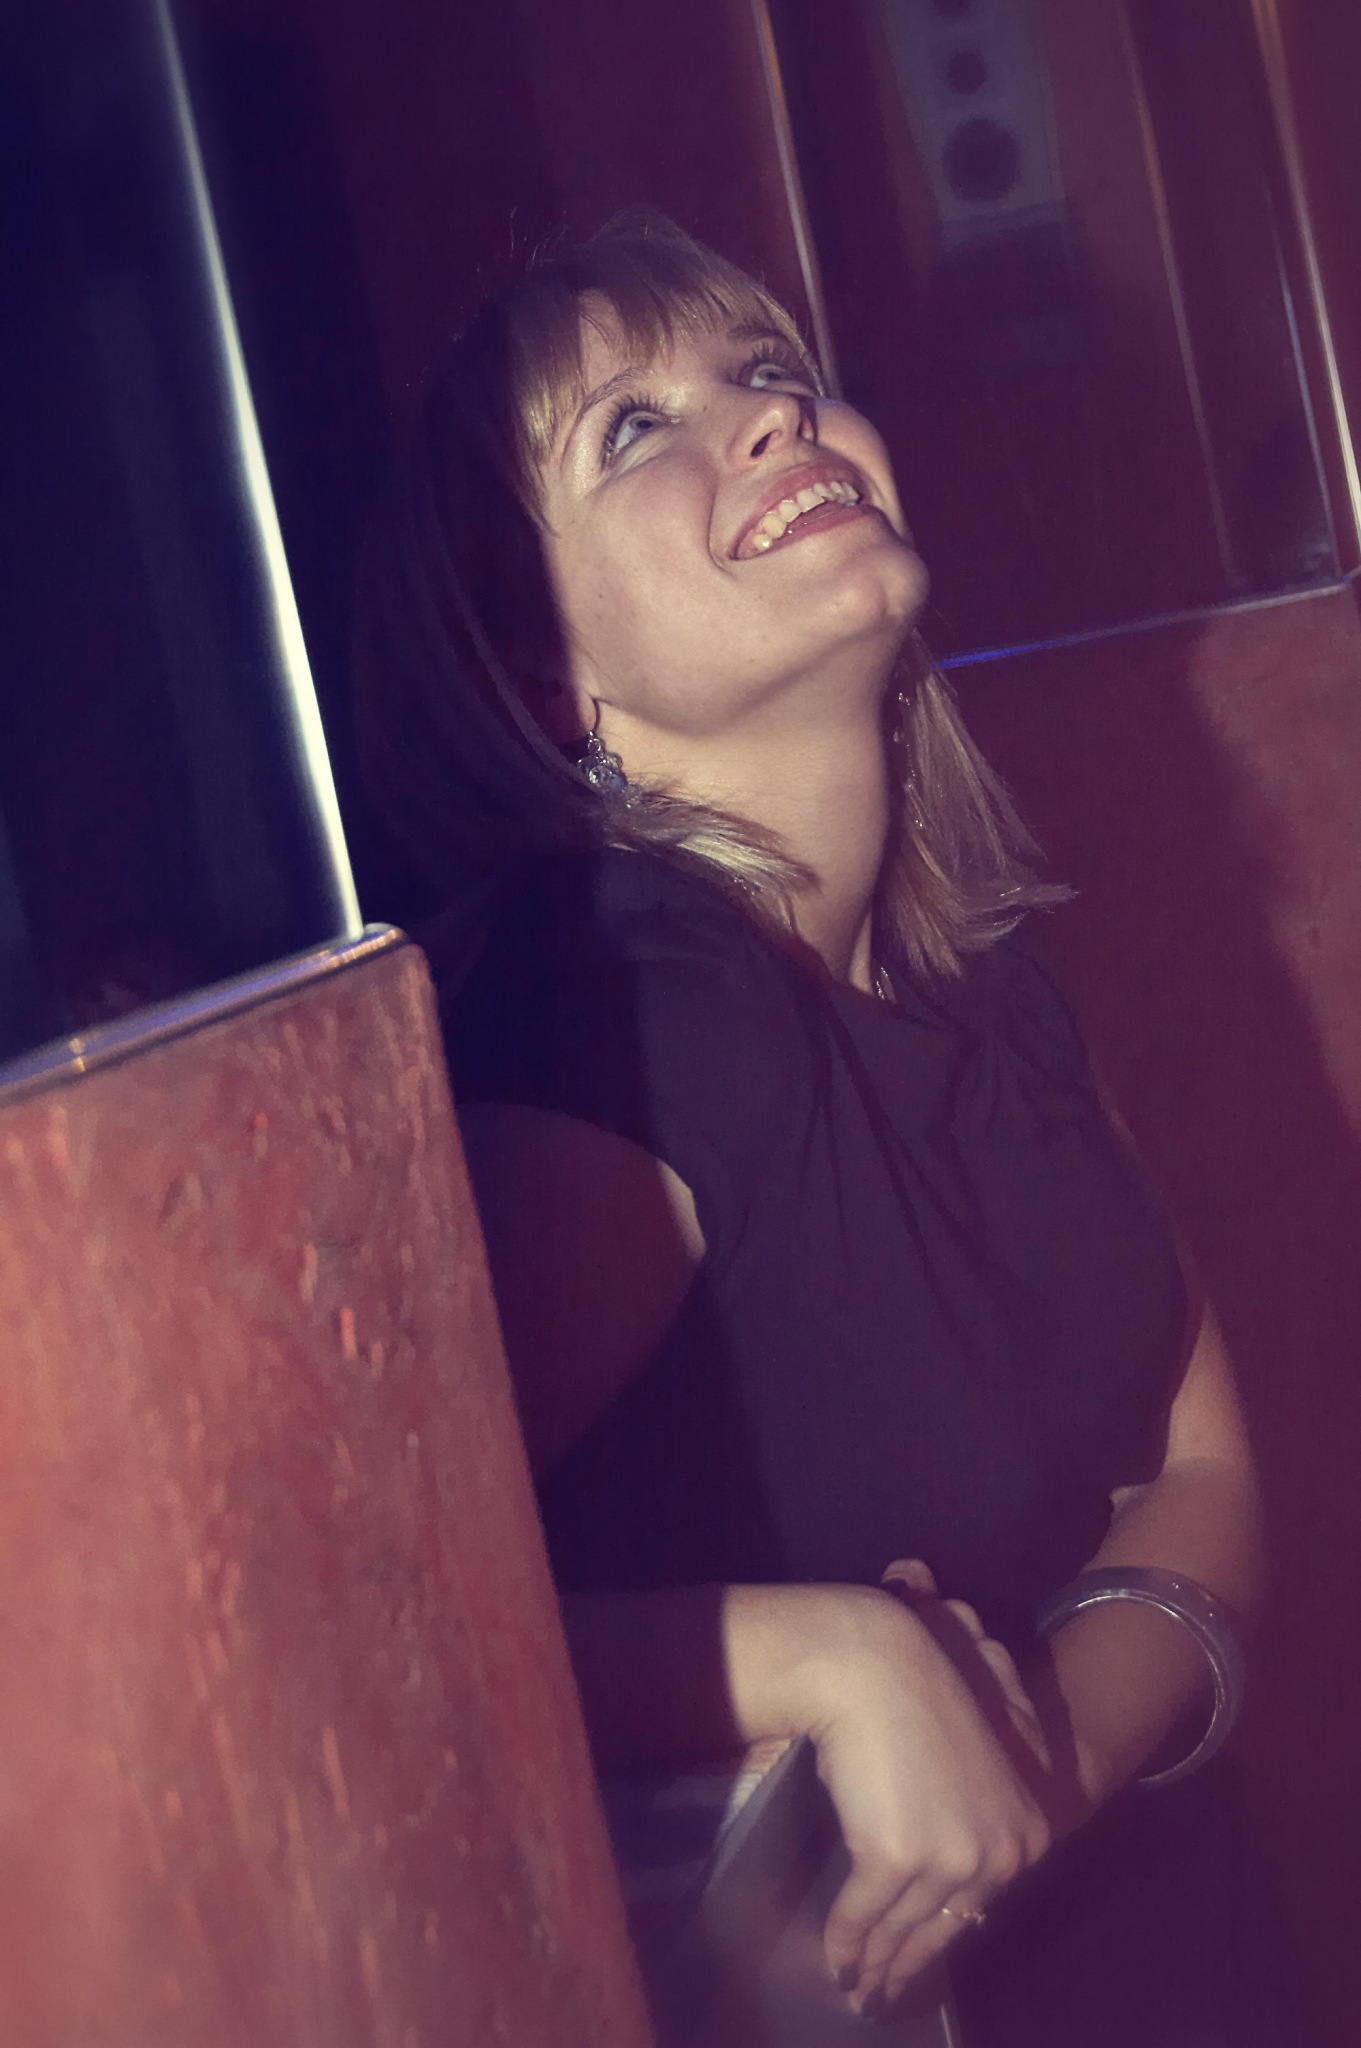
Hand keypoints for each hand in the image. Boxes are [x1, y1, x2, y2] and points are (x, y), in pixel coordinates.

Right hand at [799, 1580, 1051, 2016]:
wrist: (872, 1665)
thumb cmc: (918, 1695)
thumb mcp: (974, 1756)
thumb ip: (977, 1813)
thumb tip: (958, 1877)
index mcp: (1026, 1832)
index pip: (979, 1903)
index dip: (941, 1934)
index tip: (917, 1957)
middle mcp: (998, 1853)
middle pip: (944, 1924)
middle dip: (907, 1961)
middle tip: (882, 1989)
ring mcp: (948, 1858)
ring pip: (902, 1927)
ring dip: (874, 1961)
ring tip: (856, 1983)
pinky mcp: (893, 1858)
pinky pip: (861, 1914)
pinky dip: (843, 1940)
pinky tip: (834, 1959)